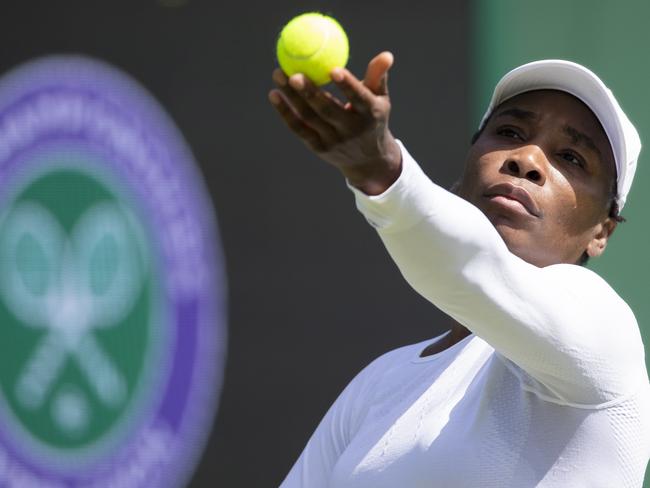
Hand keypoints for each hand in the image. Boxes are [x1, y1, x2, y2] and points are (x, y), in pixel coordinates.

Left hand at [268, 51, 401, 194]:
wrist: (368, 160)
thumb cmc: (372, 119)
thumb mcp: (380, 100)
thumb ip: (378, 77)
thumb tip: (386, 55)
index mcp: (370, 114)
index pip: (358, 99)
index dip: (347, 85)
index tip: (333, 69)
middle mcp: (351, 130)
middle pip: (326, 109)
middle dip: (309, 92)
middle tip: (294, 73)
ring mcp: (334, 141)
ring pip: (308, 118)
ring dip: (291, 98)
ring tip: (278, 75)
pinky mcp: (319, 148)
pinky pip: (299, 129)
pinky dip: (285, 113)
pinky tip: (274, 95)